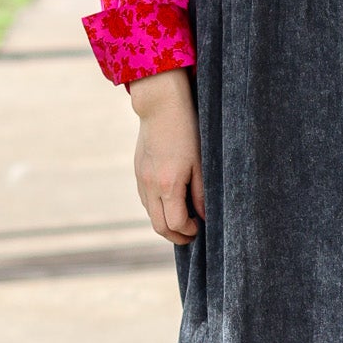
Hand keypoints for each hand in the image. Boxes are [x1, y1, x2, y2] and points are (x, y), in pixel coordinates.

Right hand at [127, 70, 204, 244]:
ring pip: (150, 214)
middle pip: (159, 226)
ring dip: (166, 222)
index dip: (189, 232)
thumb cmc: (186, 131)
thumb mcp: (201, 163)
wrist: (160, 107)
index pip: (175, 224)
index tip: (200, 228)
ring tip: (185, 218)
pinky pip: (146, 200)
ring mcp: (141, 179)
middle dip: (176, 236)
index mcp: (168, 185)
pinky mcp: (137, 172)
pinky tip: (172, 201)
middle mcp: (150, 186)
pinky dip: (158, 208)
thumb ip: (201, 194)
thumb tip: (205, 217)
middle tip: (192, 234)